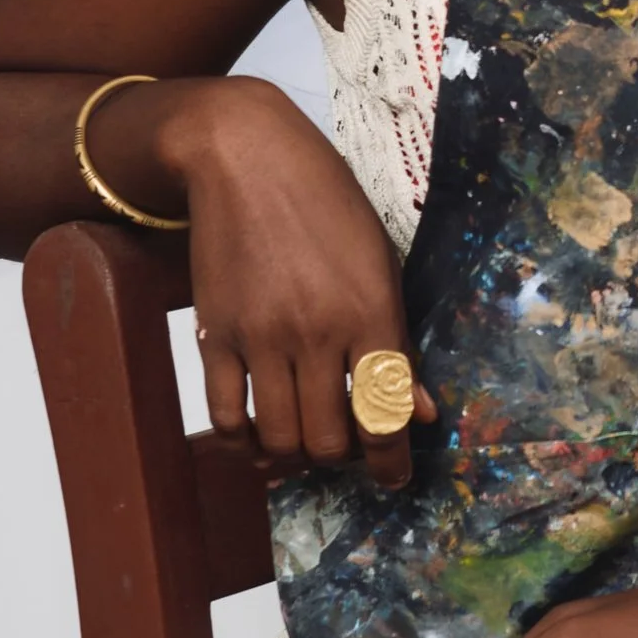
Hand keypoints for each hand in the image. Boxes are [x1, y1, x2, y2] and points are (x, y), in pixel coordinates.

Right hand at [161, 78, 436, 487]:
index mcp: (370, 312)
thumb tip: (421, 411)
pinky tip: (258, 431)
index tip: (394, 480)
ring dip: (295, 453)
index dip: (392, 462)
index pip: (386, 413)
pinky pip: (225, 415)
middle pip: (330, 439)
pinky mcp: (215, 333)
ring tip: (304, 440)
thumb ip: (398, 341)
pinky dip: (243, 438)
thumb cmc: (327, 203)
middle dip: (343, 457)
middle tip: (347, 444)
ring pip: (280, 437)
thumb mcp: (381, 263)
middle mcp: (317, 331)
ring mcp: (262, 335)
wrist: (245, 157)